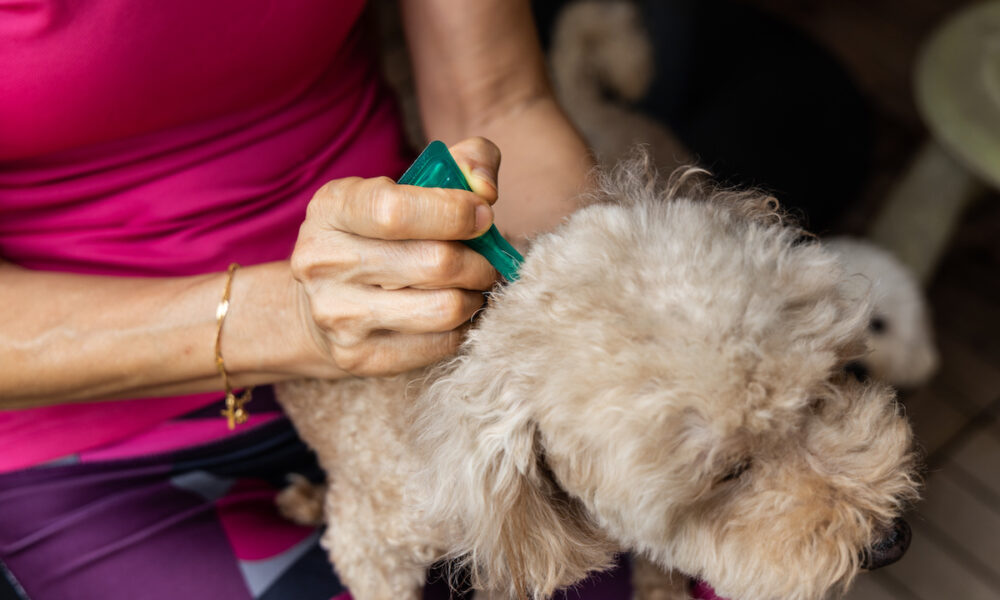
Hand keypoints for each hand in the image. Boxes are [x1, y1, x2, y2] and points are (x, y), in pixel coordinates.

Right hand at [290, 137, 501, 375]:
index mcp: (332, 207)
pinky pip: (440, 345)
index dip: (454, 212)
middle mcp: (324, 261)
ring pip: (444, 309)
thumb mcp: (408, 186)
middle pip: (435, 263)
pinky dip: (463, 328)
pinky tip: (454, 314)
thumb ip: (461, 164)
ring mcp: (336, 314)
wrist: (322, 303)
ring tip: (473, 287)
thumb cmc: (382, 235)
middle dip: (479, 261)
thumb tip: (486, 188)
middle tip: (486, 260)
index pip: (396, 211)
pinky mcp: (357, 357)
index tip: (484, 214)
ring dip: (474, 296)